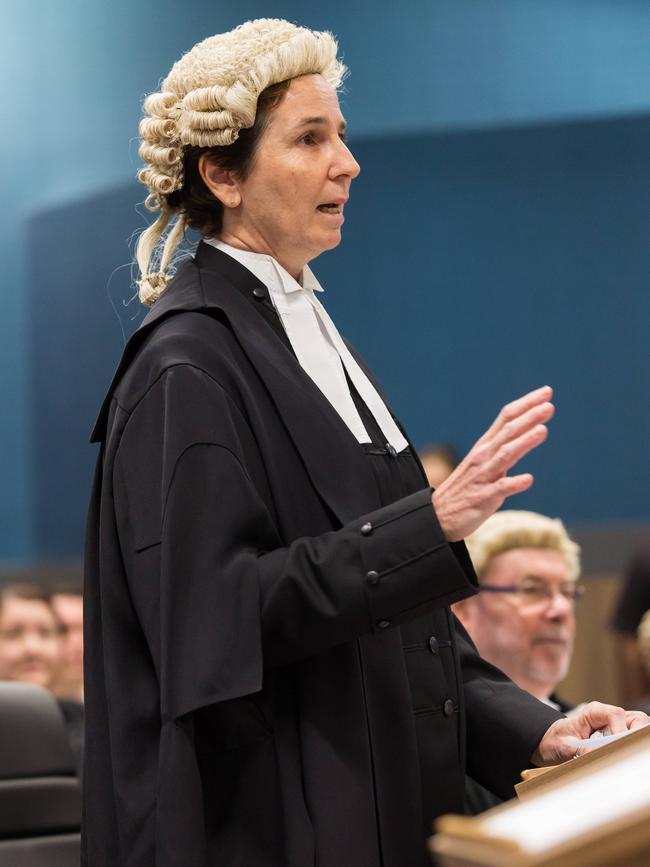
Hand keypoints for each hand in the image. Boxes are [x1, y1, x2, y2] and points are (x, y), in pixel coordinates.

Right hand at [432, 385, 554, 541]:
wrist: (439, 515)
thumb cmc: (467, 487)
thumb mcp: (483, 462)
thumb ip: (503, 447)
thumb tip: (529, 432)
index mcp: (485, 446)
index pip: (506, 418)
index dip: (526, 404)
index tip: (546, 393)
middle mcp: (484, 457)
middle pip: (508, 432)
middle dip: (529, 418)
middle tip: (550, 406)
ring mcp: (483, 476)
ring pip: (505, 455)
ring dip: (525, 442)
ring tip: (543, 430)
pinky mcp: (483, 497)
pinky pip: (500, 488)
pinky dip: (514, 483)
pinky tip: (528, 479)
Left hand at [531, 701, 649, 765]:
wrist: (552, 743)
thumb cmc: (557, 741)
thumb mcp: (564, 746)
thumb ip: (580, 750)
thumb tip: (596, 754)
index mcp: (593, 712)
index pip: (616, 714)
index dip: (621, 729)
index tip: (619, 745)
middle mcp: (607, 715)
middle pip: (635, 718)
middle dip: (636, 734)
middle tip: (630, 751)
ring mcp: (616, 725)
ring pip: (638, 726)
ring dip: (636, 740)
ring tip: (629, 754)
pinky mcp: (619, 735)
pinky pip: (634, 736)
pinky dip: (633, 745)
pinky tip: (628, 755)